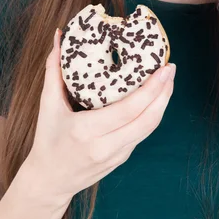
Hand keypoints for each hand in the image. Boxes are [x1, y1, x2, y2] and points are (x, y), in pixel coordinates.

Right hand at [26, 28, 175, 201]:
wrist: (49, 181)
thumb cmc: (48, 140)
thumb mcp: (48, 105)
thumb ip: (54, 70)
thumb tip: (58, 37)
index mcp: (86, 131)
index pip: (128, 109)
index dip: (151, 89)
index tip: (163, 68)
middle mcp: (105, 146)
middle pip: (147, 119)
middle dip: (164, 92)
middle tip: (170, 68)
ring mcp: (116, 155)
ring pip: (149, 128)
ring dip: (163, 103)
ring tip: (168, 80)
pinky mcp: (122, 158)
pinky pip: (143, 133)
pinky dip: (153, 114)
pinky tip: (157, 97)